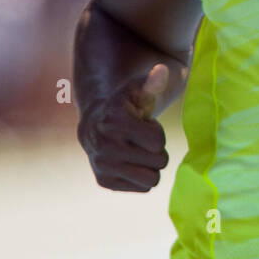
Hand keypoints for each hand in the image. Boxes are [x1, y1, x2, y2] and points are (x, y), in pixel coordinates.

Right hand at [77, 64, 170, 190]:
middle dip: (156, 150)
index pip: (158, 142)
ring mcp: (102, 166)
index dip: (156, 132)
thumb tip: (162, 70)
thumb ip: (153, 82)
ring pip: (152, 180)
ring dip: (151, 165)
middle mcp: (104, 146)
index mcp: (114, 122)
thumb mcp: (138, 90)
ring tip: (137, 151)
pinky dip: (142, 177)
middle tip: (140, 139)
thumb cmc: (124, 105)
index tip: (142, 125)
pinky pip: (143, 188)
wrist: (96, 125)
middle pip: (159, 162)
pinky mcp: (104, 181)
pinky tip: (130, 161)